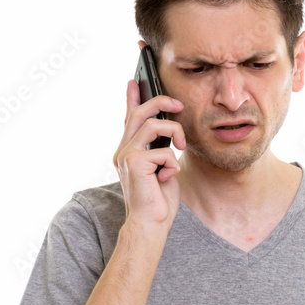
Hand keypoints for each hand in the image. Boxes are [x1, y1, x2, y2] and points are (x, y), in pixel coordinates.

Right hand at [113, 79, 186, 228]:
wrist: (150, 224)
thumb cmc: (158, 200)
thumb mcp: (162, 167)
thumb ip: (160, 148)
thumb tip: (169, 130)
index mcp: (129, 150)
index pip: (129, 118)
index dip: (132, 98)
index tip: (134, 81)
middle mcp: (123, 150)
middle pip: (139, 113)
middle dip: (160, 102)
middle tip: (178, 104)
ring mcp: (126, 156)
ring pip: (152, 125)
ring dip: (174, 133)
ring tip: (181, 147)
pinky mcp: (134, 163)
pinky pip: (163, 151)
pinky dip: (172, 164)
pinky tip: (167, 178)